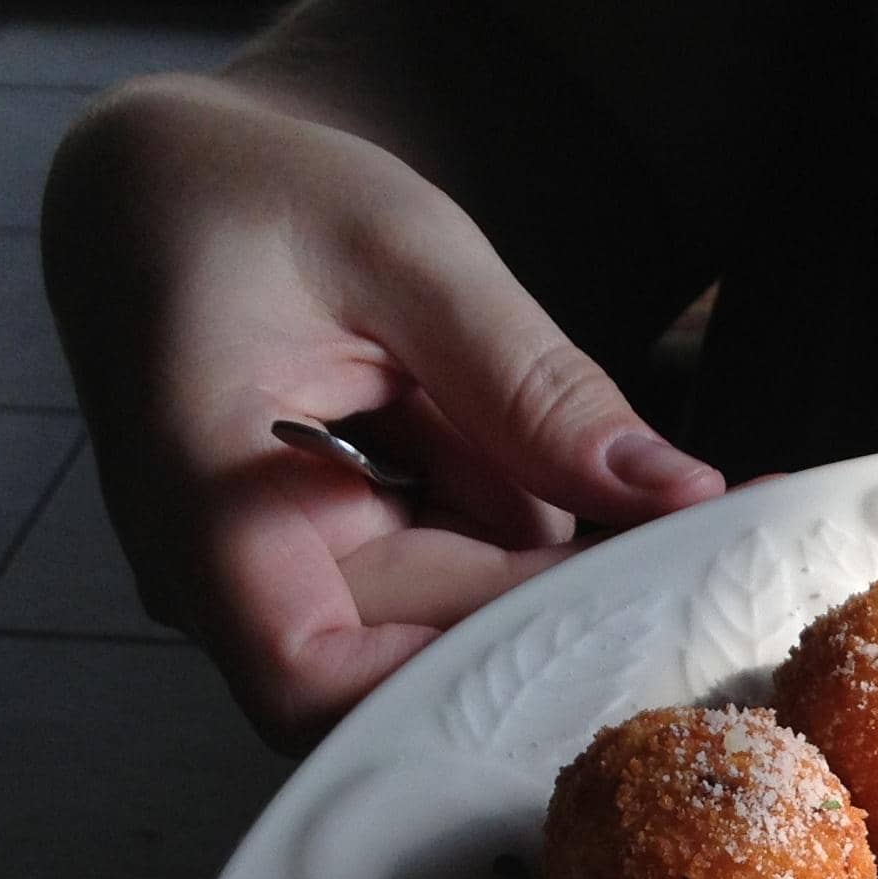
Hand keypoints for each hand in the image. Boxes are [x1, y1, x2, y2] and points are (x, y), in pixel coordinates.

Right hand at [42, 75, 722, 747]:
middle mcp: (233, 579)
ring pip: (465, 630)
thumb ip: (533, 382)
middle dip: (565, 607)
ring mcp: (291, 589)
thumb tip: (678, 495)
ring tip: (607, 480)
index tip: (601, 629)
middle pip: (425, 659)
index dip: (459, 687)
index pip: (313, 677)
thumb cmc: (258, 200)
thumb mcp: (405, 251)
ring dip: (554, 564)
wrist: (172, 191)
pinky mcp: (348, 578)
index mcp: (204, 501)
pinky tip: (563, 475)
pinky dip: (531, 540)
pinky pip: (466, 591)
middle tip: (705, 552)